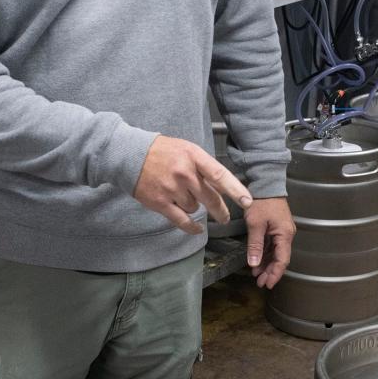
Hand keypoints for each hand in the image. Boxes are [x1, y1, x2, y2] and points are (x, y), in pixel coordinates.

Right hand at [134, 135, 252, 233]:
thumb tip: (223, 186)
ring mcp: (172, 188)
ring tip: (181, 195)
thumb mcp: (186, 150)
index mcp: (193, 157)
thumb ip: (204, 166)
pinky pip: (182, 220)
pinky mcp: (161, 202)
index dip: (235, 190)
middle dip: (220, 210)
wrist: (130, 156)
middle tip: (225, 217)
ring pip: (195, 207)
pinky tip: (197, 229)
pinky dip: (191, 227)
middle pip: (211, 198)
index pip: (220, 175)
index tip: (247, 202)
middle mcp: (184, 173)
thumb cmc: (162, 152)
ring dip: (193, 206)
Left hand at [245, 197, 295, 288]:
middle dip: (270, 272)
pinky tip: (258, 261)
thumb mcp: (255, 224)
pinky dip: (265, 254)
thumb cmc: (262, 201)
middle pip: (280, 258)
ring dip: (267, 264)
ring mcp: (282, 231)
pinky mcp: (276, 228)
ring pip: (275, 253)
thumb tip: (254, 263)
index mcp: (284, 234)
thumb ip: (255, 245)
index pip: (282, 260)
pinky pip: (272, 245)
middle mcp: (286, 234)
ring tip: (257, 275)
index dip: (275, 273)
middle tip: (260, 283)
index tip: (268, 283)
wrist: (266, 184)